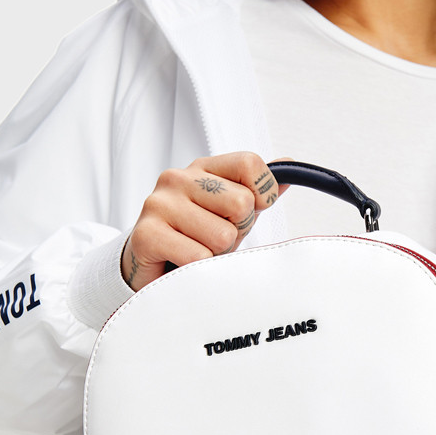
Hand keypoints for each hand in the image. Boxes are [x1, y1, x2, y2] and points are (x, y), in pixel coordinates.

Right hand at [122, 152, 283, 291]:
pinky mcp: (146, 234)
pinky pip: (198, 256)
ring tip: (196, 251)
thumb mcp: (229, 213)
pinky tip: (182, 264)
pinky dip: (199, 269)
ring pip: (222, 236)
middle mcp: (178, 178)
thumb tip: (289, 166)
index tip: (248, 213)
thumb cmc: (193, 238)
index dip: (261, 195)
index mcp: (202, 168)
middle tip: (212, 239)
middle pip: (242, 203)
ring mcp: (159, 204)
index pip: (250, 164)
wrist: (149, 270)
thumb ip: (256, 191)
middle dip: (236, 231)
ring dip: (216, 254)